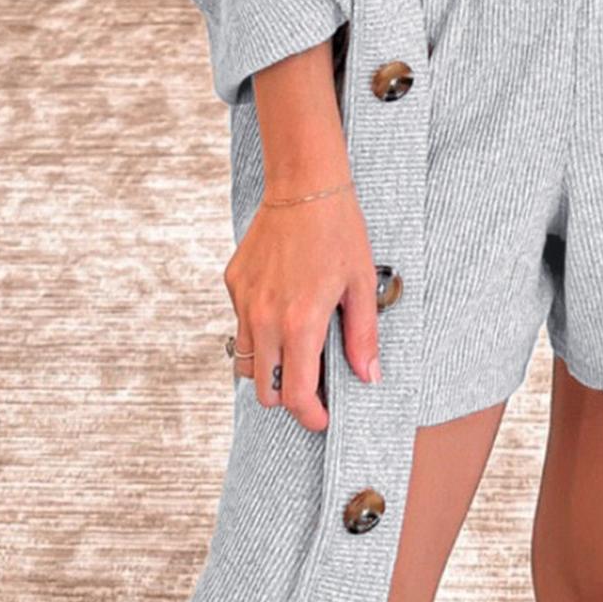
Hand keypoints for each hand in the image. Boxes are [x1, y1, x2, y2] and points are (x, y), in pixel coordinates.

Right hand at [225, 189, 381, 430]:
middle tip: (313, 385)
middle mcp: (265, 318)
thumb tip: (368, 377)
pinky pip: (241, 324)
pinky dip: (260, 331)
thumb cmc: (339, 231)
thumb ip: (363, 336)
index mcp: (300, 323)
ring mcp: (244, 301)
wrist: (304, 185)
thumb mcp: (361, 285)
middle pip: (264, 390)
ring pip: (246, 361)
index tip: (323, 416)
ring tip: (295, 351)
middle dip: (288, 396)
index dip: (310, 415)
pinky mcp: (233, 283)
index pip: (294, 395)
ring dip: (269, 368)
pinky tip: (283, 309)